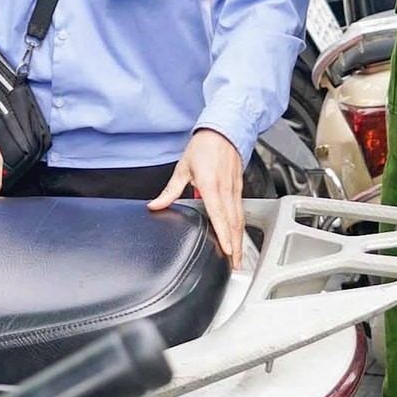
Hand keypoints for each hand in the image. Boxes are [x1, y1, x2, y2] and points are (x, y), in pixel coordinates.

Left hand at [148, 129, 246, 267]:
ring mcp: (235, 189)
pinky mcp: (239, 188)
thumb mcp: (183, 168)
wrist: (223, 131)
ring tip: (239, 257)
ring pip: (240, 219)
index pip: (218, 215)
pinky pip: (241, 210)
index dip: (224, 234)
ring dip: (241, 239)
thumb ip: (170, 191)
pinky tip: (239, 236)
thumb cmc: (203, 147)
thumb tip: (155, 205)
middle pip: (233, 223)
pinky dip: (241, 226)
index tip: (228, 250)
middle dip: (236, 245)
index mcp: (211, 185)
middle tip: (236, 265)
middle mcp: (225, 189)